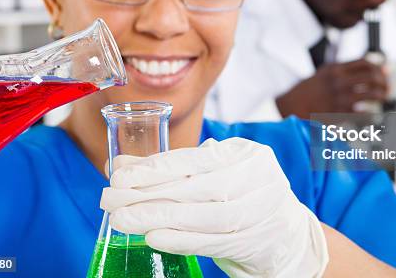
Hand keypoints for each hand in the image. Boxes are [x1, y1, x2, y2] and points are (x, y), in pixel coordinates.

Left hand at [101, 138, 328, 277]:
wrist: (285, 232)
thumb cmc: (242, 194)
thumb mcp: (215, 172)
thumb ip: (172, 167)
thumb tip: (119, 165)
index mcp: (247, 154)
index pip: (198, 158)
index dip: (157, 167)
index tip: (120, 174)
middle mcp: (258, 179)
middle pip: (197, 187)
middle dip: (148, 193)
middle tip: (110, 199)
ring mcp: (259, 212)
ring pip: (202, 216)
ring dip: (157, 218)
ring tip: (122, 220)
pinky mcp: (253, 241)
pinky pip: (210, 242)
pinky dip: (178, 240)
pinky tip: (152, 237)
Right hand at [276, 59, 387, 117]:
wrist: (292, 105)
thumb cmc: (309, 91)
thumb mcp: (325, 72)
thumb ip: (346, 69)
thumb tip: (371, 66)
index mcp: (336, 69)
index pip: (365, 62)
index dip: (378, 68)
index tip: (383, 73)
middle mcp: (339, 81)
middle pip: (372, 76)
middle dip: (384, 82)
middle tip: (386, 88)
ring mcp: (339, 97)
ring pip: (371, 93)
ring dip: (382, 96)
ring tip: (382, 98)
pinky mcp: (339, 112)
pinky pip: (364, 113)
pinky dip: (371, 114)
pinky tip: (372, 114)